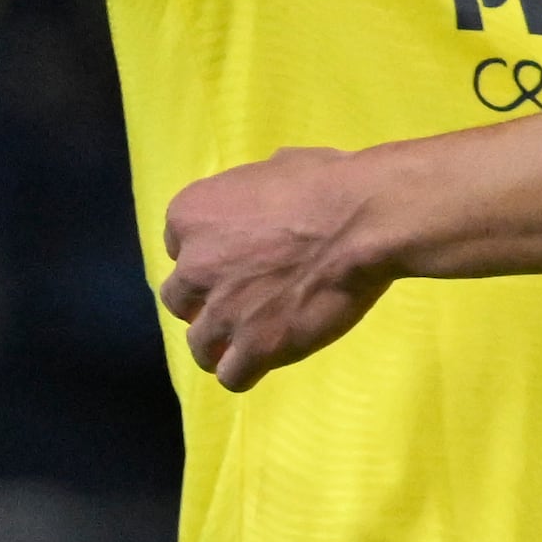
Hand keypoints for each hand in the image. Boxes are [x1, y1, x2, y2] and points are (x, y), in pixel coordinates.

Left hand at [159, 149, 395, 389]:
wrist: (364, 221)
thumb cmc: (329, 183)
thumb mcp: (277, 165)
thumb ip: (253, 191)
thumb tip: (266, 197)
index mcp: (190, 216)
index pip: (177, 247)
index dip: (208, 256)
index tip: (236, 259)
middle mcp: (194, 266)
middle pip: (179, 299)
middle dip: (206, 302)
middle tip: (243, 299)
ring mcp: (222, 311)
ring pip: (199, 344)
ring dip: (221, 344)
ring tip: (251, 340)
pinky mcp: (255, 346)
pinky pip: (230, 375)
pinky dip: (245, 371)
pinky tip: (264, 361)